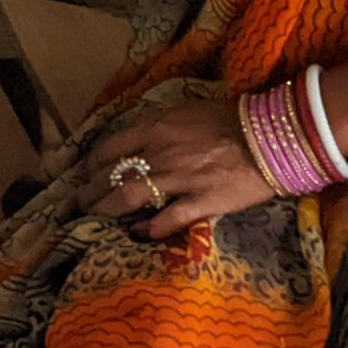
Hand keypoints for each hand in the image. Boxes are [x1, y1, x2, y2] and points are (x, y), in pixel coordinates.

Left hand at [76, 98, 276, 239]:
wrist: (271, 135)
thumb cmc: (231, 120)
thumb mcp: (187, 112)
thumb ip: (161, 125)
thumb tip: (141, 138)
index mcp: (156, 127)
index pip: (110, 147)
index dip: (92, 164)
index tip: (84, 173)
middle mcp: (160, 152)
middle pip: (111, 175)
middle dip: (88, 191)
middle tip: (75, 204)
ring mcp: (179, 178)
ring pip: (128, 197)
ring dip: (106, 210)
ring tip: (92, 220)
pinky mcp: (201, 202)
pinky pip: (167, 219)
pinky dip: (149, 229)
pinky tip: (138, 235)